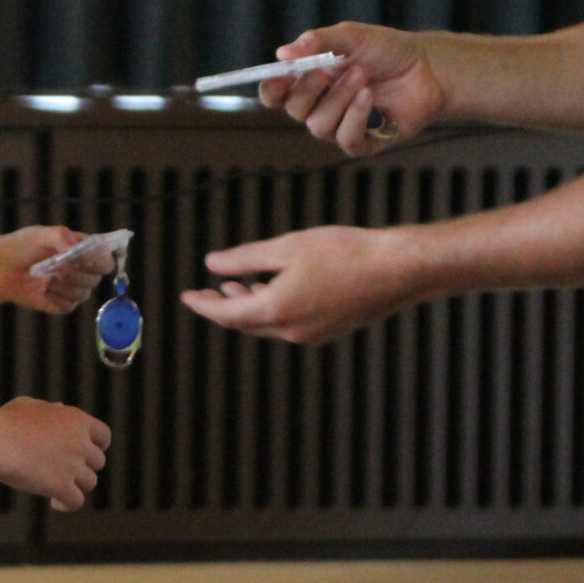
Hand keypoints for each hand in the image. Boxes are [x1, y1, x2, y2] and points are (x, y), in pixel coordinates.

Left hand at [0, 226, 114, 313]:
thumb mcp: (41, 234)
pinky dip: (55, 297)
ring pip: (83, 294)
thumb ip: (61, 237)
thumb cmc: (23, 246)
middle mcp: (83, 270)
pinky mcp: (62, 304)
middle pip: (96, 279)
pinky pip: (68, 306)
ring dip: (64, 285)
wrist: (2, 268)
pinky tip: (42, 289)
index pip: (106, 259)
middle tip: (59, 268)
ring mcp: (73, 288)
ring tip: (46, 277)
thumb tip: (75, 250)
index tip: (83, 259)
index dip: (99, 261)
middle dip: (77, 274)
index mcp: (84, 250)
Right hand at [0, 396, 109, 510]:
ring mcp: (73, 466)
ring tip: (57, 488)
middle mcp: (81, 443)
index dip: (98, 446)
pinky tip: (54, 503)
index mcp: (77, 421)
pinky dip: (67, 504)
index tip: (87, 453)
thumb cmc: (6, 422)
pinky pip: (76, 502)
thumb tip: (60, 408)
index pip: (104, 436)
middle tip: (65, 471)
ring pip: (89, 483)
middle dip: (83, 467)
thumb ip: (50, 408)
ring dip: (76, 485)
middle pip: (98, 462)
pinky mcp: (62, 486)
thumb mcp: (30, 405)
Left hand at [179, 225, 414, 344]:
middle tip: (205, 293)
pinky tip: (274, 288)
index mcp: (275, 310)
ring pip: (268, 324)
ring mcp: (311, 334)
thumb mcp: (286, 248)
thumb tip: (212, 264)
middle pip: (245, 323)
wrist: (396, 270)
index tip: (187, 296)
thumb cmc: (344, 254)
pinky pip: (289, 323)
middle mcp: (290, 331)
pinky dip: (273, 308)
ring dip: (248, 306)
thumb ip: (245, 258)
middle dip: (222, 307)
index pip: (226, 314)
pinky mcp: (329, 330)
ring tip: (235, 286)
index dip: (203, 305)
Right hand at [259, 23, 444, 156]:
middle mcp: (321, 106)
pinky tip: (370, 97)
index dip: (272, 88)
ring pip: (319, 127)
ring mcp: (341, 125)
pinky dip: (355, 118)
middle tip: (330, 68)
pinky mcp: (365, 142)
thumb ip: (317, 42)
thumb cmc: (387, 49)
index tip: (283, 74)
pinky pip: (346, 141)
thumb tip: (282, 53)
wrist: (427, 66)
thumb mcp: (351, 36)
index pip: (275, 94)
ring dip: (339, 99)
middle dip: (311, 88)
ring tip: (363, 76)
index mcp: (310, 80)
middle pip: (295, 110)